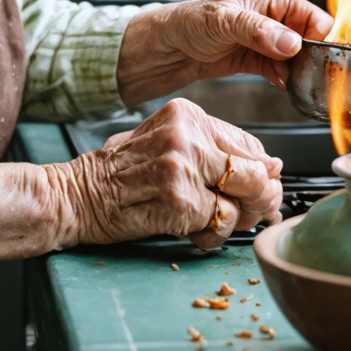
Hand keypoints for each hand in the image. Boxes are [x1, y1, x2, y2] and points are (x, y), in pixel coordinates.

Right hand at [50, 98, 282, 249]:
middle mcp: (187, 134)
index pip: (250, 145)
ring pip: (242, 201)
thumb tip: (273, 167)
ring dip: (235, 221)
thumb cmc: (120, 173)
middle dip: (260, 200)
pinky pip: (220, 224)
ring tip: (210, 220)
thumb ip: (215, 151)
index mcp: (187, 115)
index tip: (261, 189)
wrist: (77, 194)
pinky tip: (191, 230)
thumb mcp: (167, 144)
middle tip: (251, 213)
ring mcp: (182, 167)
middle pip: (255, 172)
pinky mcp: (178, 200)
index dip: (263, 174)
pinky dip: (212, 235)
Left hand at [117, 0, 332, 103]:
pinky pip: (282, 71)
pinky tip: (282, 84)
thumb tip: (291, 42)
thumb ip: (259, 31)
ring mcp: (267, 40)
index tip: (323, 59)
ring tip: (297, 81)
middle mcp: (274, 17)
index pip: (314, 17)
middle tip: (312, 74)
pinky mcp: (258, 59)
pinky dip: (284, 79)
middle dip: (312, 58)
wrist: (165, 48)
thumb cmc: (189, 22)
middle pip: (311, 39)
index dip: (321, 38)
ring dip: (299, 71)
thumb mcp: (226, 22)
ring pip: (298, 58)